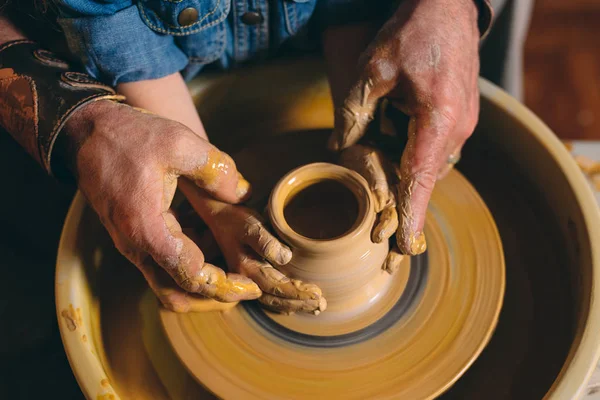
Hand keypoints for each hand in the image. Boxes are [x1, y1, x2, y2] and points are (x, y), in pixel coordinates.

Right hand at [64, 100, 259, 310]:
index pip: (190, 275)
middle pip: (177, 292)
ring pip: (166, 284)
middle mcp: (135, 245)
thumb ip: (216, 170)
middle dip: (214, 296)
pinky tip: (210, 244)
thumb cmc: (130, 137)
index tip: (250, 285)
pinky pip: (159, 266)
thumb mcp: (178, 143)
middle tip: (247, 288)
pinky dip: (186, 266)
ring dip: (200, 284)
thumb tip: (244, 194)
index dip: (224, 284)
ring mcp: (130, 244)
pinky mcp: (131, 238)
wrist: (85, 135)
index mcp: (147, 228)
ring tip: (233, 269)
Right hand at [178, 179, 326, 314]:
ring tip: (314, 308)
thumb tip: (286, 257)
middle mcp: (245, 279)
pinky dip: (283, 303)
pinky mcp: (249, 277)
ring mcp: (246, 280)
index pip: (277, 287)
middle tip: (321, 305)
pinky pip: (267, 296)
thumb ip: (266, 241)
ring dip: (294, 306)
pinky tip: (295, 305)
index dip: (298, 293)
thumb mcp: (250, 225)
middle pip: (276, 299)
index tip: (317, 294)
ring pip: (272, 301)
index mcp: (247, 269)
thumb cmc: (235, 219)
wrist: (218, 216)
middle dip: (300, 304)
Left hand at [326, 0, 479, 254]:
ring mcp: (463, 125)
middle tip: (379, 228)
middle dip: (399, 201)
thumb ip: (355, 113)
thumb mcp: (373, 69)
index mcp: (438, 118)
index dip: (410, 214)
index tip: (404, 247)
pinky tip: (394, 143)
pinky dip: (412, 156)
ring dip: (403, 174)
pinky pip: (434, 150)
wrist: (448, 7)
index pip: (421, 177)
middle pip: (422, 177)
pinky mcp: (460, 120)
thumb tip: (337, 149)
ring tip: (380, 176)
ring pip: (427, 165)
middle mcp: (456, 129)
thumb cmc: (412, 33)